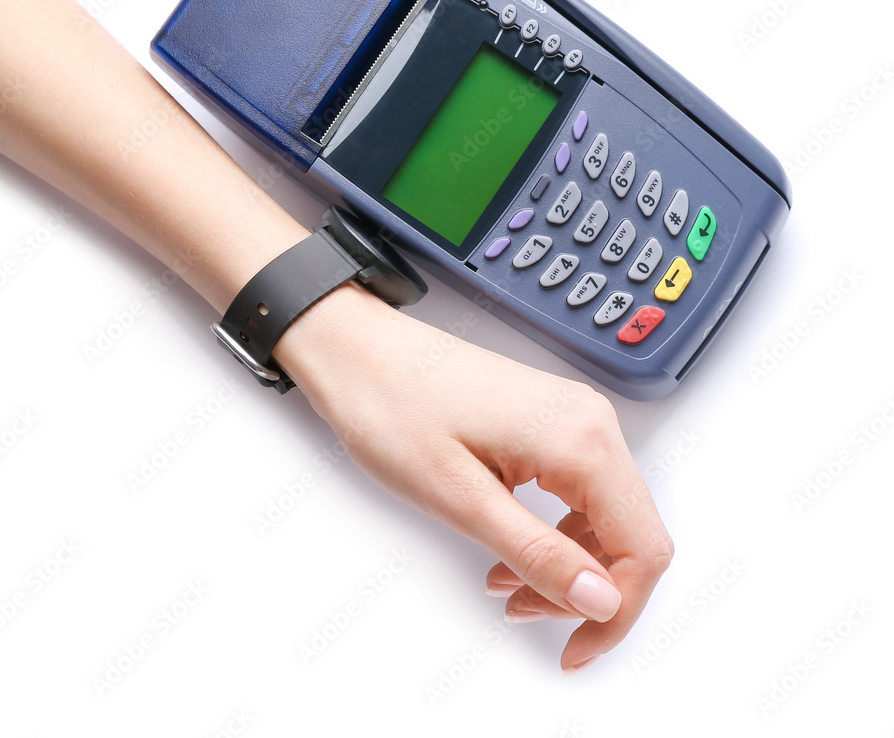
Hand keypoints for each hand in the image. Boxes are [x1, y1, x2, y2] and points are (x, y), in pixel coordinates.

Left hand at [275, 285, 673, 671]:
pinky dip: (553, 531)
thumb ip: (538, 553)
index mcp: (581, 439)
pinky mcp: (551, 420)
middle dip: (589, 591)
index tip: (575, 649)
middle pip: (631, 534)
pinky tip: (510, 549)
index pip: (643, 549)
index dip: (617, 614)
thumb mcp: (461, 499)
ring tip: (508, 587)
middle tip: (527, 615)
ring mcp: (573, 416)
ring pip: (604, 515)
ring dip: (569, 564)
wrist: (359, 353)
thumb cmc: (393, 409)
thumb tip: (603, 602)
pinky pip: (578, 489)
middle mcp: (591, 422)